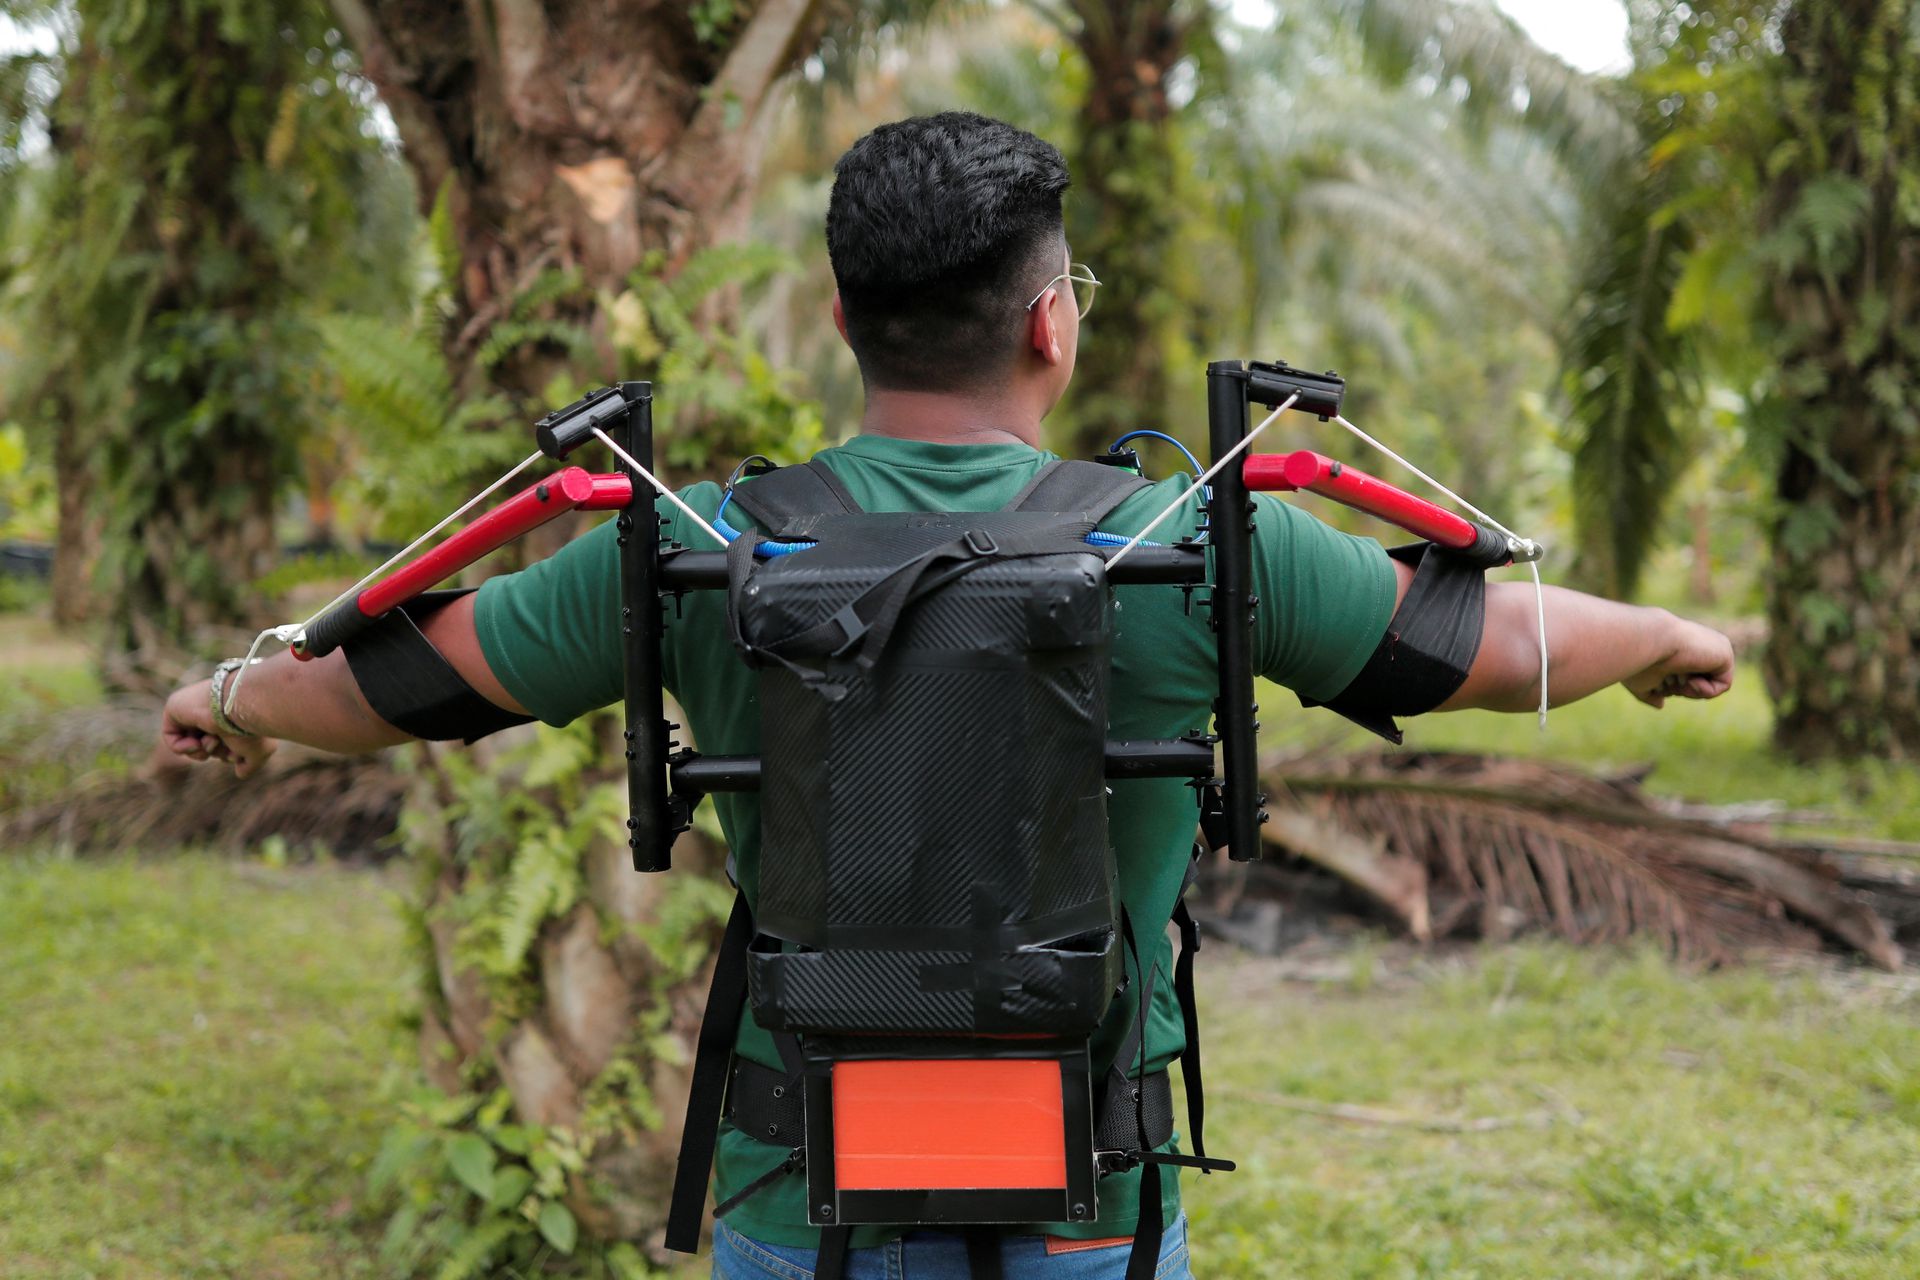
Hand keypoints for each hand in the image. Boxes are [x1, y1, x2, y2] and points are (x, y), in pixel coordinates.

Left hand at [160, 679, 277, 777]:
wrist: (239, 707)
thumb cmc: (251, 727)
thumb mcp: (260, 751)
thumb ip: (250, 764)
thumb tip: (240, 773)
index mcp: (231, 713)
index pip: (223, 741)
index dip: (227, 754)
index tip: (235, 756)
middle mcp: (212, 708)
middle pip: (206, 743)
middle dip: (216, 752)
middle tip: (227, 746)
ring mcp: (193, 707)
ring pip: (189, 742)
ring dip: (201, 751)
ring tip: (211, 741)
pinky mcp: (175, 707)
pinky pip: (171, 737)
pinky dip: (183, 748)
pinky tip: (196, 741)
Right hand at [1625, 614, 1735, 708]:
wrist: (1650, 640)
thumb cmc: (1640, 660)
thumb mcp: (1640, 682)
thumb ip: (1650, 694)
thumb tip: (1660, 704)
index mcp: (1677, 648)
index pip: (1681, 677)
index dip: (1669, 688)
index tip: (1659, 683)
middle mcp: (1695, 646)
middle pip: (1696, 682)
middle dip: (1681, 689)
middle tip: (1669, 680)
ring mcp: (1711, 648)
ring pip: (1710, 684)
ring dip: (1693, 692)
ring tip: (1681, 680)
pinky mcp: (1724, 653)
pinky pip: (1723, 685)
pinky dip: (1707, 691)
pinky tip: (1693, 680)